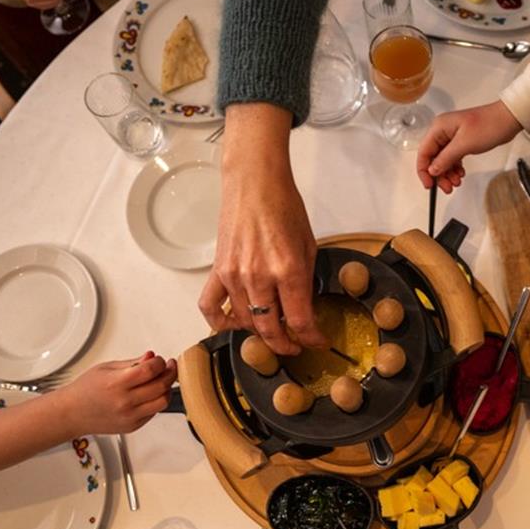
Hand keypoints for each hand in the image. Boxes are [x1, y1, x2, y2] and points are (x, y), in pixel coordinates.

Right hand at [54, 352, 176, 434]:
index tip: (160, 360)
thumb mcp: (106, 368)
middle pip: (161, 386)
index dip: (160, 362)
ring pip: (163, 402)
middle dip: (169, 373)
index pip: (150, 370)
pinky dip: (156, 401)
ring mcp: (130, 416)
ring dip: (167, 389)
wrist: (72, 413)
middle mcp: (124, 402)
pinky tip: (150, 394)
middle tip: (168, 367)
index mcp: (117, 384)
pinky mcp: (133, 426)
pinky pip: (154, 412)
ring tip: (162, 381)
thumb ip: (133, 362)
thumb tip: (151, 356)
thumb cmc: (85, 389)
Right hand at [199, 103, 326, 354]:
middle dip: (287, 344)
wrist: (254, 183)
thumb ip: (305, 281)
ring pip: (245, 322)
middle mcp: (260, 277)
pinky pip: (211, 307)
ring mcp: (235, 276)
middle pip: (270, 329)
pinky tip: (233, 325)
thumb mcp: (309, 245)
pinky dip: (219, 323)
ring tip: (273, 333)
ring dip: (260, 334)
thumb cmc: (286, 207)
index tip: (318, 343)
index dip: (311, 338)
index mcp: (289, 270)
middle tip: (296, 345)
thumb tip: (303, 308)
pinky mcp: (218, 270)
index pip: (300, 320)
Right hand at [416, 100, 521, 192]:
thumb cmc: (489, 125)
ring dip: (447, 173)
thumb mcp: (464, 144)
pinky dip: (455, 167)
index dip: (424, 170)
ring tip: (456, 182)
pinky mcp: (462, 141)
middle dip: (438, 174)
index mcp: (439, 127)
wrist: (508, 119)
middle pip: (432, 158)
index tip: (429, 184)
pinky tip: (460, 174)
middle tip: (447, 187)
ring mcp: (452, 136)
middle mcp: (443, 131)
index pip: (424, 152)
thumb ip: (446, 158)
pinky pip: (452, 157)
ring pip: (443, 160)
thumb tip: (432, 170)